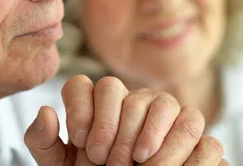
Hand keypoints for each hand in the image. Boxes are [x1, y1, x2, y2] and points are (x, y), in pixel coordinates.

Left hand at [24, 75, 229, 164]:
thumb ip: (45, 143)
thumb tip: (45, 111)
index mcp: (98, 105)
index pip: (84, 85)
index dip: (82, 109)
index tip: (82, 141)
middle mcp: (133, 102)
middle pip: (125, 93)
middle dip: (116, 129)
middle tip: (109, 163)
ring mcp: (167, 115)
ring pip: (166, 104)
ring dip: (150, 135)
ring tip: (140, 164)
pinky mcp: (195, 136)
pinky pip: (198, 129)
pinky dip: (181, 148)